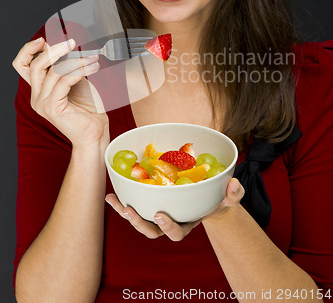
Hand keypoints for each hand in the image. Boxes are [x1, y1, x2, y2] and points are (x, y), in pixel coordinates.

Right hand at [12, 37, 108, 147]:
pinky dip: (79, 71)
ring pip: (53, 72)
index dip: (28, 49)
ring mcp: (43, 104)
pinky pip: (64, 81)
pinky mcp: (53, 108)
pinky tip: (92, 67)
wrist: (95, 132)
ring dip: (76, 61)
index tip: (43, 39)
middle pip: (35, 65)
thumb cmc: (87, 108)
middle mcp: (37, 97)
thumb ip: (66, 66)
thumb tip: (62, 46)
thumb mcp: (75, 80)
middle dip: (54, 50)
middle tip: (72, 43)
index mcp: (38, 89)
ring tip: (92, 58)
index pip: (22, 65)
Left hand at [105, 178, 243, 240]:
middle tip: (130, 211)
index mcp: (187, 223)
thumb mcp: (229, 196)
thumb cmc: (218, 197)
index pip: (177, 233)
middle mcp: (170, 222)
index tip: (160, 215)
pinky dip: (121, 200)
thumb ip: (234, 193)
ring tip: (113, 200)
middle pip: (152, 231)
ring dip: (124, 212)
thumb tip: (234, 184)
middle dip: (139, 223)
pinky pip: (134, 204)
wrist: (206, 194)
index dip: (168, 227)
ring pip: (138, 220)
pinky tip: (111, 192)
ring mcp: (157, 214)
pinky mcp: (149, 203)